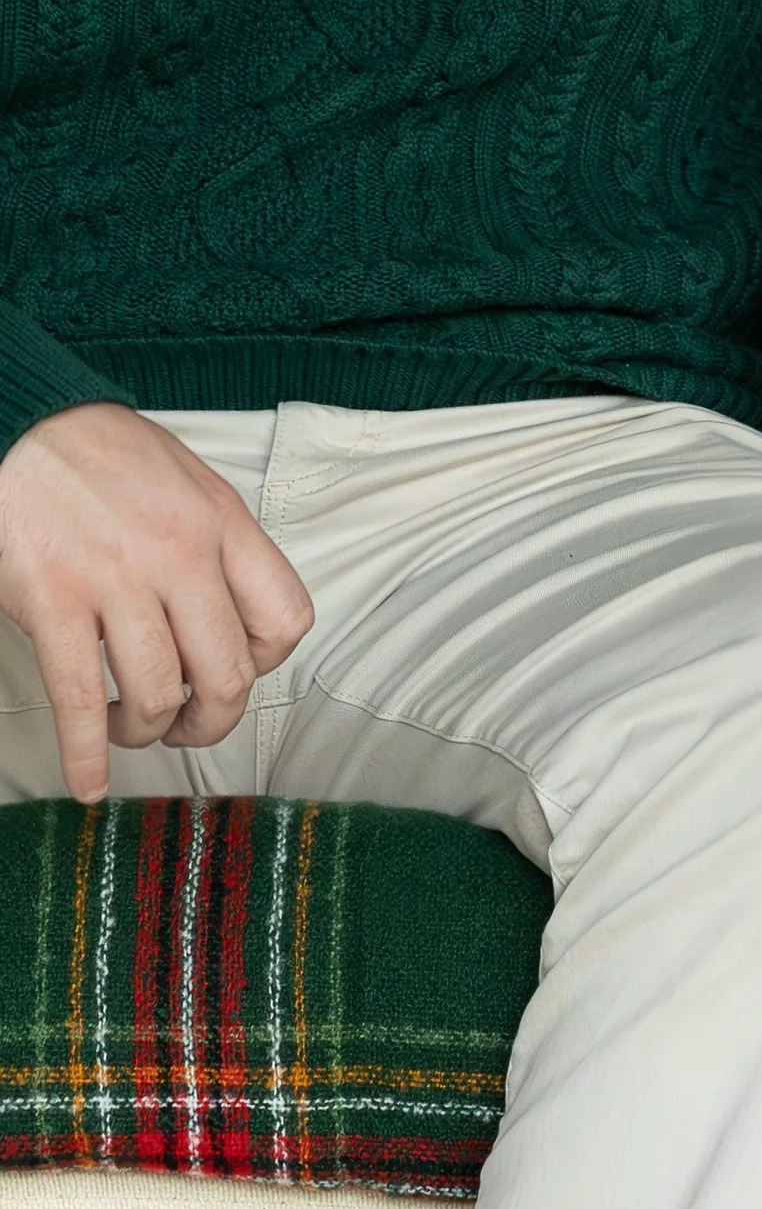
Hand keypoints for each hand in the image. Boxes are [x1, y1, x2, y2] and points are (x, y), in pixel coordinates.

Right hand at [0, 406, 314, 802]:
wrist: (29, 426)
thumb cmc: (108, 458)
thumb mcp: (190, 485)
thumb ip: (219, 548)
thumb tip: (234, 618)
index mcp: (222, 524)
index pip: (285, 619)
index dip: (265, 665)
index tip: (235, 671)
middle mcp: (179, 554)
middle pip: (226, 674)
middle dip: (208, 720)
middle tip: (184, 723)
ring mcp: (115, 580)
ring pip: (156, 695)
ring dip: (144, 731)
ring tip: (128, 726)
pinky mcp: (54, 601)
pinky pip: (78, 701)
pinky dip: (86, 757)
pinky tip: (88, 782)